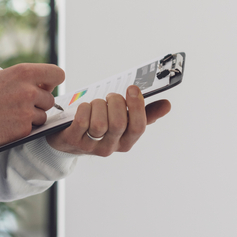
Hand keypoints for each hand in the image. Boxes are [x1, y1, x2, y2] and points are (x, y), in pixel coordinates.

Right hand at [0, 63, 63, 146]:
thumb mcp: (4, 77)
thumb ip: (26, 80)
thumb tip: (45, 86)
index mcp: (24, 73)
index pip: (57, 74)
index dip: (53, 82)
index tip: (46, 87)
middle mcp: (28, 91)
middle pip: (50, 99)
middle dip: (39, 103)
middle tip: (22, 104)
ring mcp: (27, 111)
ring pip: (43, 115)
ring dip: (31, 116)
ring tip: (12, 114)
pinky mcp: (24, 129)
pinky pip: (33, 128)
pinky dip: (23, 127)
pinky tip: (8, 123)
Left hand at [46, 85, 170, 155]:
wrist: (69, 139)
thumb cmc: (100, 125)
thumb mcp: (123, 121)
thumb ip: (145, 114)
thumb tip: (167, 105)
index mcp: (126, 141)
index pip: (138, 127)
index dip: (137, 107)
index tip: (133, 88)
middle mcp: (111, 147)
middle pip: (119, 124)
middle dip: (114, 102)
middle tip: (110, 96)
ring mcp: (91, 146)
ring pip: (100, 123)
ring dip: (97, 106)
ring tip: (95, 104)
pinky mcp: (74, 141)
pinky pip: (82, 121)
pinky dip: (84, 109)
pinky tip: (84, 108)